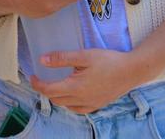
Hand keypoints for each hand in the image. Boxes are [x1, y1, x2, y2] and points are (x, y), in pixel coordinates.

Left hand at [30, 48, 153, 113]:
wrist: (132, 71)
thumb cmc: (108, 60)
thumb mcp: (83, 55)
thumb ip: (61, 58)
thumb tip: (42, 60)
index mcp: (76, 87)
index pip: (49, 90)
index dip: (37, 84)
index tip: (31, 76)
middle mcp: (82, 99)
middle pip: (56, 99)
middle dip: (45, 90)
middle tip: (40, 79)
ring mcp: (91, 104)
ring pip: (66, 106)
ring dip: (57, 97)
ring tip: (53, 85)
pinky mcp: (98, 104)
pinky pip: (78, 109)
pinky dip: (69, 103)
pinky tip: (70, 94)